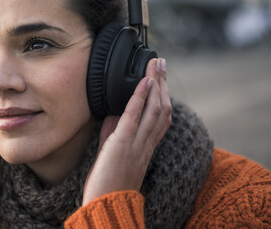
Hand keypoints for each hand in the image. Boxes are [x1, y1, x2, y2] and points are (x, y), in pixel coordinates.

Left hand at [83, 58, 170, 204]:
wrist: (106, 207)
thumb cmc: (107, 185)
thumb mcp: (112, 154)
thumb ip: (113, 134)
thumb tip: (111, 114)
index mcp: (145, 148)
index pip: (161, 119)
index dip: (163, 97)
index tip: (161, 79)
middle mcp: (146, 145)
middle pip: (162, 109)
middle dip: (163, 84)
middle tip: (162, 63)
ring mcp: (136, 144)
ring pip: (154, 109)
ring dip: (155, 83)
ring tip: (156, 64)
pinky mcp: (123, 143)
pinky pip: (134, 116)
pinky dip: (140, 97)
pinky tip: (144, 81)